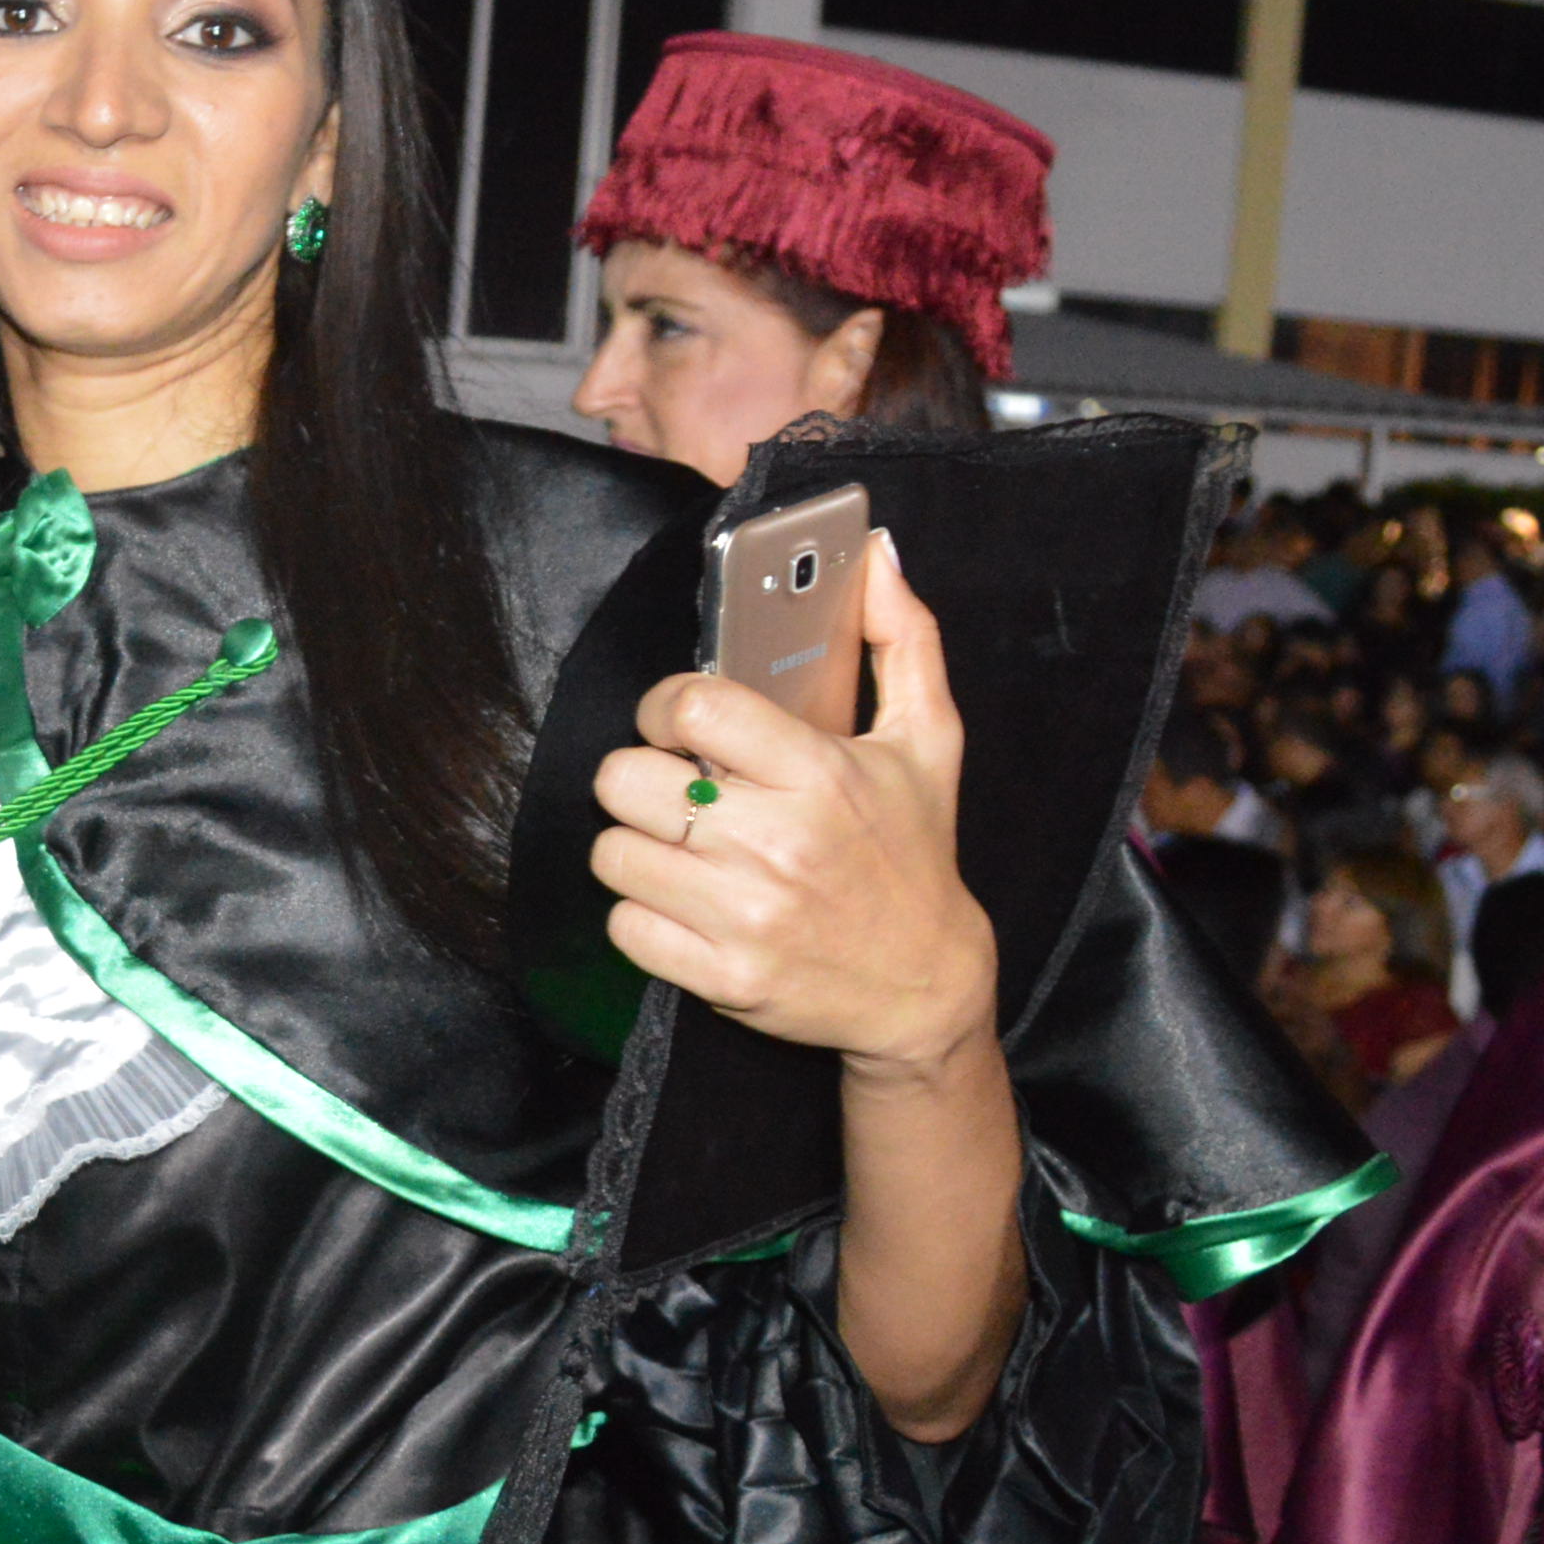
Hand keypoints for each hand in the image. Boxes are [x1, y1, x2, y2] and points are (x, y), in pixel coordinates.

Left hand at [588, 530, 997, 1084]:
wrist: (925, 988)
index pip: (692, 707)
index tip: (677, 719)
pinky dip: (641, 915)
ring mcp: (744, 914)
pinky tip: (684, 903)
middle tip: (676, 787)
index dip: (665, 704)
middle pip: (626, 779)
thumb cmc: (915, 856)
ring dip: (635, 846)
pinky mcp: (720, 975)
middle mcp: (776, 844)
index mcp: (820, 774)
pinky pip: (624, 926)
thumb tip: (877, 555)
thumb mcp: (929, 743)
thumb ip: (902, 640)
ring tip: (681, 845)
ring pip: (613, 854)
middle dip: (639, 776)